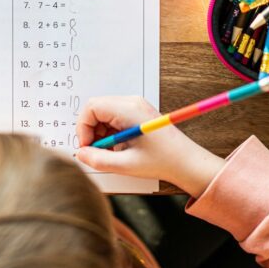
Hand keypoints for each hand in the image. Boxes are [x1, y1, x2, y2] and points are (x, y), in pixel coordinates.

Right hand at [75, 96, 224, 196]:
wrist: (188, 162)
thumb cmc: (163, 161)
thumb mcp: (126, 165)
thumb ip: (98, 160)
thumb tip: (80, 154)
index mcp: (129, 110)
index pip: (92, 107)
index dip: (84, 128)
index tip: (87, 147)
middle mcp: (131, 102)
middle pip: (96, 109)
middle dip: (91, 131)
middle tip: (97, 152)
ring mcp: (135, 106)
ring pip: (104, 114)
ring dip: (101, 133)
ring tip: (110, 153)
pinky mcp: (138, 113)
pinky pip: (114, 117)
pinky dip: (110, 133)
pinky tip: (118, 149)